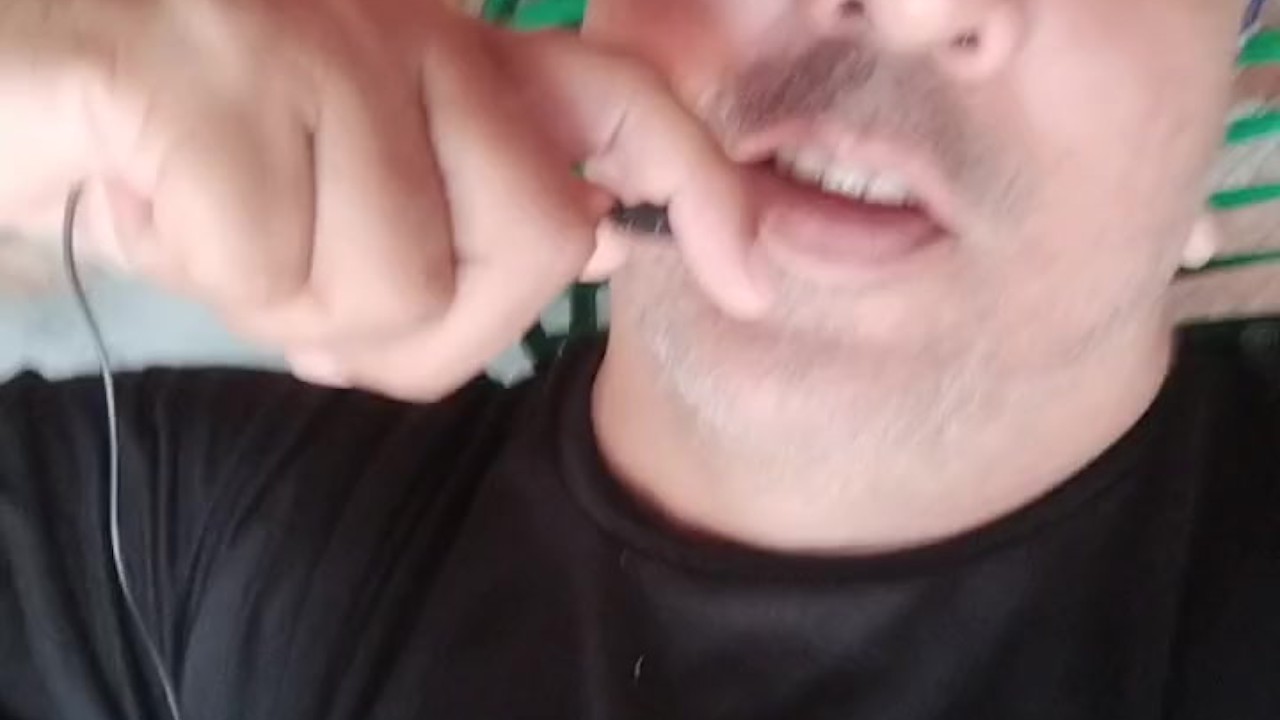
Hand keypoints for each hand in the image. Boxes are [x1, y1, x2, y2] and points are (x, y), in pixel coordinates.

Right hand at [0, 0, 769, 398]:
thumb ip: (445, 231)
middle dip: (438, 326)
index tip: (750, 279)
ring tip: (223, 234)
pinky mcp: (215, 77)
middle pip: (538, 236)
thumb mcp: (332, 208)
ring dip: (300, 308)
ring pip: (400, 279)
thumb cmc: (181, 154)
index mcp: (447, 53)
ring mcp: (317, 41)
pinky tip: (162, 203)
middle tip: (324, 313)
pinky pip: (276, 271)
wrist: (20, 79)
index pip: (625, 102)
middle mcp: (408, 31)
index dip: (704, 188)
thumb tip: (547, 275)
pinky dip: (215, 282)